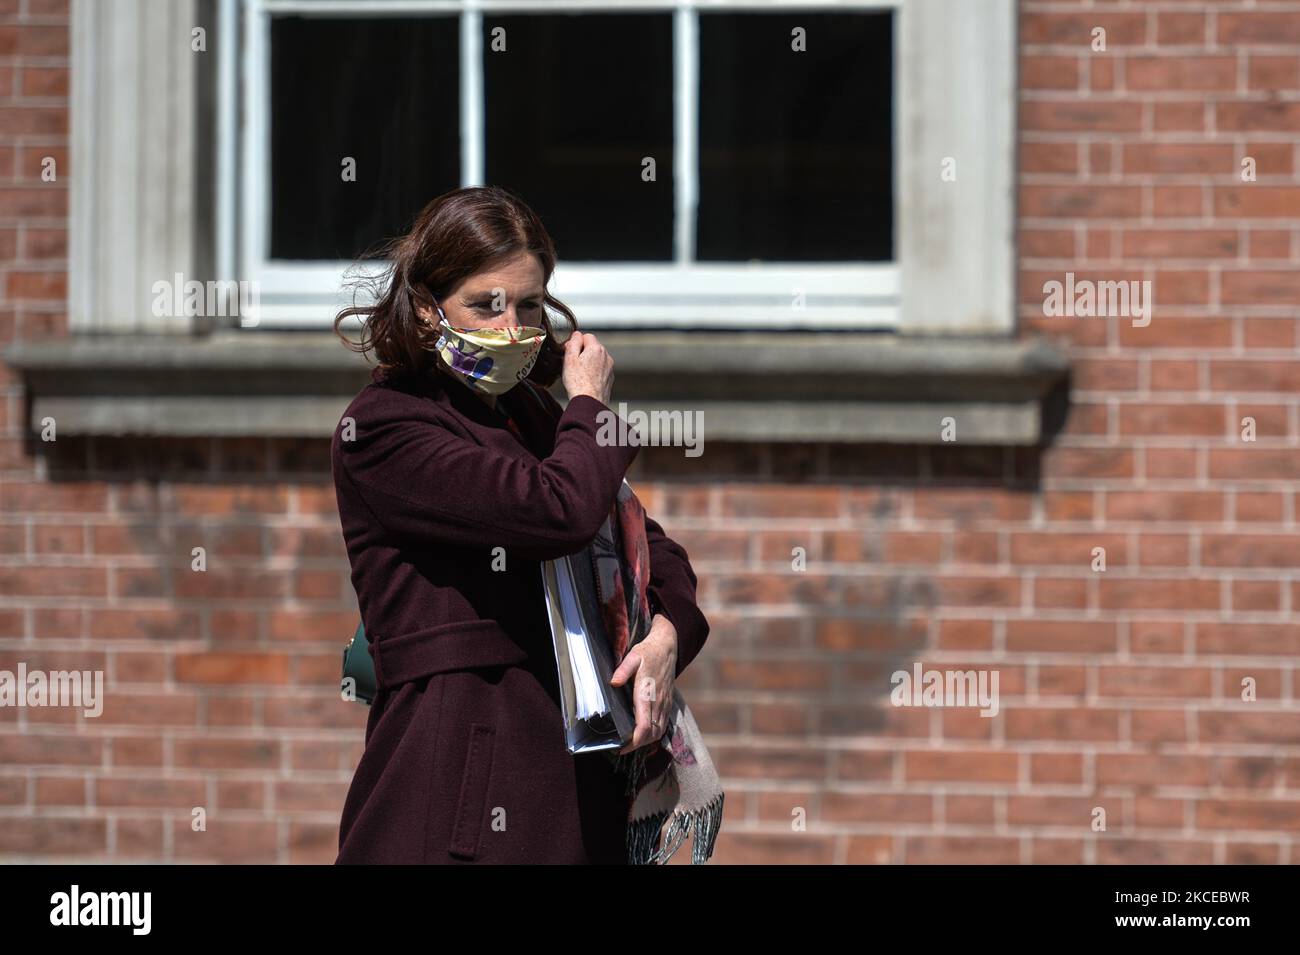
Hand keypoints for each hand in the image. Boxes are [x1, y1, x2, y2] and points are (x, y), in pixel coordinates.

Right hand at [561, 332, 613, 406]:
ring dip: (589, 363)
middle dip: (583, 353)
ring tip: (579, 375)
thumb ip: (573, 343)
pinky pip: (600, 370)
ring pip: (597, 359)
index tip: (569, 353)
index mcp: (597, 349)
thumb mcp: (570, 359)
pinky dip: (594, 372)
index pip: (587, 336)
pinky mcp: (610, 378)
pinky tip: (586, 381)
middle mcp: (606, 356)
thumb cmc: (578, 382)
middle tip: (572, 365)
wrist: (589, 402)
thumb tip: (577, 335)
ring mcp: (609, 368)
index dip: (576, 343)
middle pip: (593, 347)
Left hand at [609, 614, 676, 754]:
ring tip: (631, 743)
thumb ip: (623, 669)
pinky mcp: (668, 703)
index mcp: (648, 693)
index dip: (634, 741)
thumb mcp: (633, 656)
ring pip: (659, 731)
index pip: (644, 726)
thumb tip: (613, 682)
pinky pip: (663, 724)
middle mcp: (658, 702)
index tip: (621, 748)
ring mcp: (665, 703)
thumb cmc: (648, 652)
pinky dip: (654, 733)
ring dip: (646, 741)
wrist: (668, 647)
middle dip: (638, 745)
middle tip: (623, 748)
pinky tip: (644, 733)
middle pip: (651, 734)